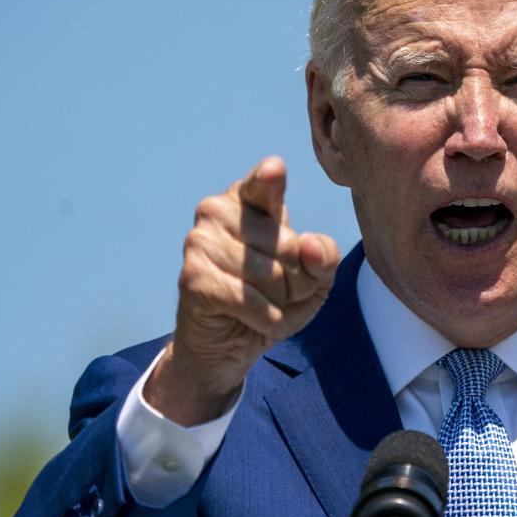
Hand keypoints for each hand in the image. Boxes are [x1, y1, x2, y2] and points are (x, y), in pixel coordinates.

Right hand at [145, 156, 340, 425]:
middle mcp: (218, 210)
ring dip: (279, 303)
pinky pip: (249, 299)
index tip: (274, 171)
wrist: (230, 345)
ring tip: (262, 305)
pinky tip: (254, 320)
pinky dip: (264, 319)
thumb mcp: (314, 279)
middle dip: (297, 282)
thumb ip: (325, 257)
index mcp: (249, 198)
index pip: (266, 181)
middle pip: (290, 247)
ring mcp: (199, 241)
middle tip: (276, 292)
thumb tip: (308, 246)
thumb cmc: (274, 299)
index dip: (271, 179)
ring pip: (271, 276)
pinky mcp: (192, 277)